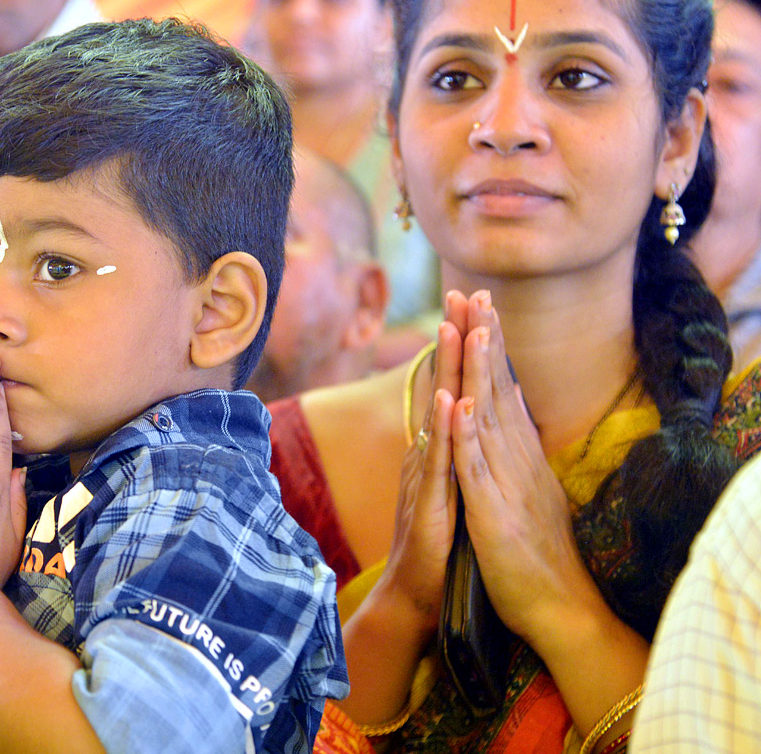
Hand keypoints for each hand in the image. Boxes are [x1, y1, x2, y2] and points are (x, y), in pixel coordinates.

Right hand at [374, 311, 465, 638]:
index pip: (454, 387)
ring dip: (446, 371)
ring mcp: (426, 476)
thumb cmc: (437, 546)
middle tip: (462, 293)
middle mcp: (428, 454)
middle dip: (454, 340)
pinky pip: (437, 462)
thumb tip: (463, 418)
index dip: (465, 347)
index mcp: (439, 450)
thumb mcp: (452, 489)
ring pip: (438, 414)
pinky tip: (446, 402)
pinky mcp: (430, 504)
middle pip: (443, 387)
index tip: (476, 305)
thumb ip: (456, 452)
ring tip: (452, 328)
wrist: (414, 597)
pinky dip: (442, 430)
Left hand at [450, 292, 594, 643]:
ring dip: (476, 371)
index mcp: (520, 454)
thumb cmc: (534, 553)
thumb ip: (514, 453)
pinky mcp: (492, 513)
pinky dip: (466, 434)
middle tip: (473, 291)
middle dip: (483, 339)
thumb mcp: (523, 491)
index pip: (503, 389)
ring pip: (487, 416)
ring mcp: (506, 483)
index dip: (489, 347)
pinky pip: (475, 468)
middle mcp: (516, 459)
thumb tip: (509, 414)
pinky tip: (459, 402)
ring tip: (468, 326)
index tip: (478, 305)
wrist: (556, 608)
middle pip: (497, 389)